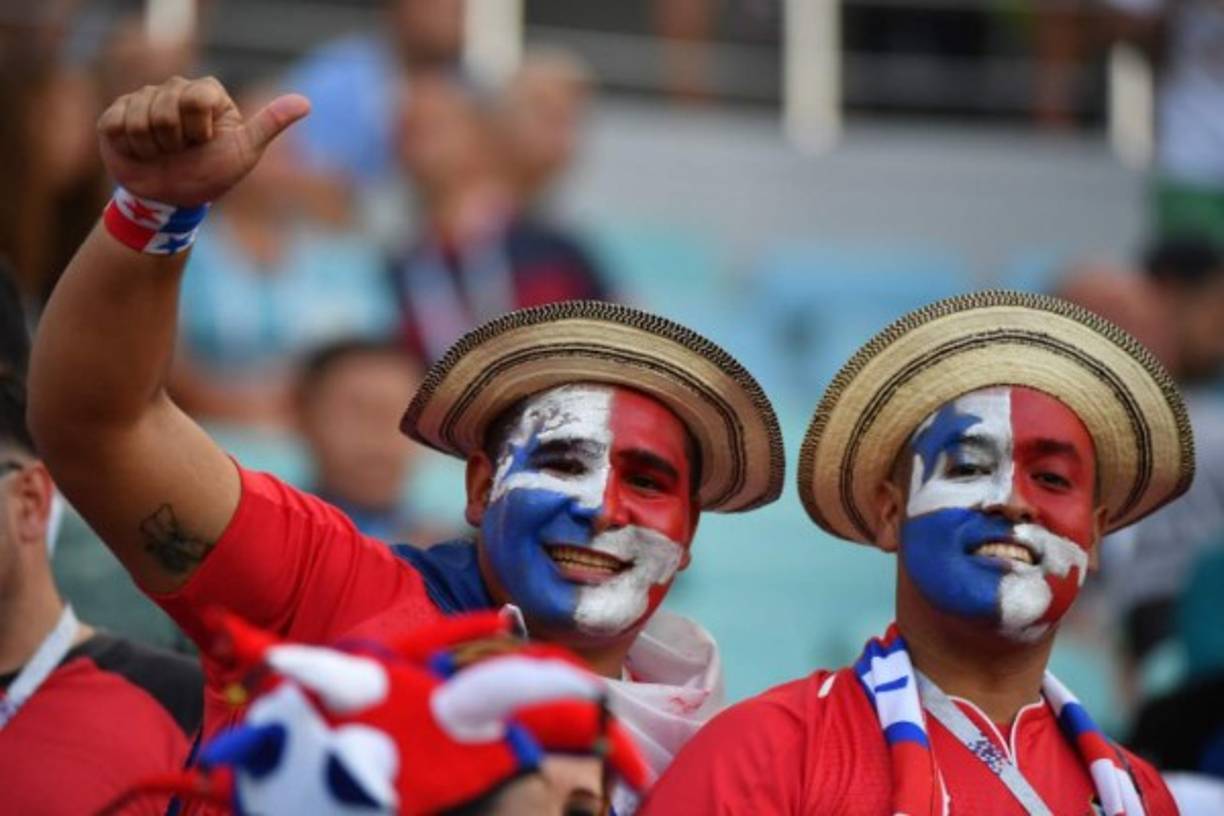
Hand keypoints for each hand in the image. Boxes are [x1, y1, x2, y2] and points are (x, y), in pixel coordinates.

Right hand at [97, 76, 309, 206]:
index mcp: (206, 92)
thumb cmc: (213, 175)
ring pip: (139, 118)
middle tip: (182, 152)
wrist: (173, 201)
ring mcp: (141, 98)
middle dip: (175, 141)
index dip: (198, 128)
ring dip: (152, 148)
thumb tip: (306, 103)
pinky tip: (141, 153)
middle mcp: (173, 88)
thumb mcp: (245, 152)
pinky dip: (131, 148)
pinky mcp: (115, 114)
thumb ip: (270, 124)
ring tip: (162, 155)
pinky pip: (115, 125)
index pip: (196, 98)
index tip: (204, 142)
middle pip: (165, 108)